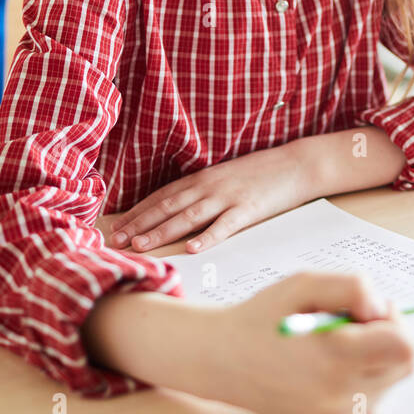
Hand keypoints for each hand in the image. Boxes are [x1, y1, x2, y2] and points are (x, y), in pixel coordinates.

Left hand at [108, 142, 314, 254]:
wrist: (296, 164)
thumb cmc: (260, 173)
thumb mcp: (225, 177)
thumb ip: (202, 191)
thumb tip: (177, 209)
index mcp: (202, 178)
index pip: (162, 196)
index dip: (138, 212)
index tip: (117, 227)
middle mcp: (209, 186)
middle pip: (168, 206)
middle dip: (140, 224)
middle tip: (117, 240)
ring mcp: (228, 197)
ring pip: (188, 216)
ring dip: (162, 231)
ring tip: (141, 245)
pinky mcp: (249, 209)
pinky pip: (225, 225)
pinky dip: (208, 237)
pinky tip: (193, 249)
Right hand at [209, 271, 413, 413]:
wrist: (221, 360)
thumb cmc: (262, 317)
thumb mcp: (305, 284)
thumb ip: (353, 288)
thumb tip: (381, 311)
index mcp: (336, 355)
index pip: (404, 347)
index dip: (394, 322)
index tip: (367, 312)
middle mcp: (339, 393)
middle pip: (402, 366)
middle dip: (387, 338)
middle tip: (352, 323)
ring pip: (389, 386)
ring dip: (376, 361)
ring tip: (336, 345)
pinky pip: (371, 408)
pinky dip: (364, 386)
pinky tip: (335, 369)